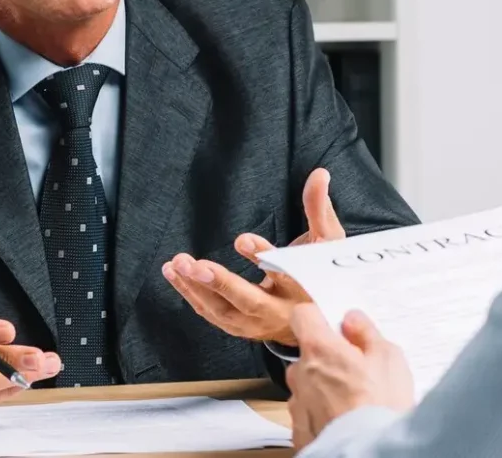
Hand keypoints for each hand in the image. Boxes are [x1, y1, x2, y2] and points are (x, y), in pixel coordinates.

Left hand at [161, 168, 343, 346]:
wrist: (319, 319)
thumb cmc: (320, 272)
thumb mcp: (327, 241)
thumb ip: (318, 208)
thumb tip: (319, 174)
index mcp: (304, 289)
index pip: (285, 274)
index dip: (263, 257)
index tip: (242, 240)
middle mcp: (279, 311)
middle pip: (248, 301)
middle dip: (220, 283)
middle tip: (193, 264)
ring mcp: (257, 324)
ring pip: (223, 311)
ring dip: (196, 289)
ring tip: (177, 264)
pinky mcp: (240, 327)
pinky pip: (212, 313)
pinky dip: (192, 295)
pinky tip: (175, 275)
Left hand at [286, 304, 414, 450]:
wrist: (370, 454)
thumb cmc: (380, 409)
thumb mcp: (388, 358)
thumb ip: (366, 333)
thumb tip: (353, 320)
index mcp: (319, 349)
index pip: (303, 315)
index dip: (318, 317)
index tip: (332, 324)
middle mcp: (300, 373)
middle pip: (307, 354)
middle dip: (327, 359)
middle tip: (356, 371)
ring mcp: (297, 404)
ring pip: (308, 385)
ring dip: (324, 388)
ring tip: (354, 402)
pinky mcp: (299, 431)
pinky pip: (308, 413)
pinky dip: (322, 414)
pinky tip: (344, 420)